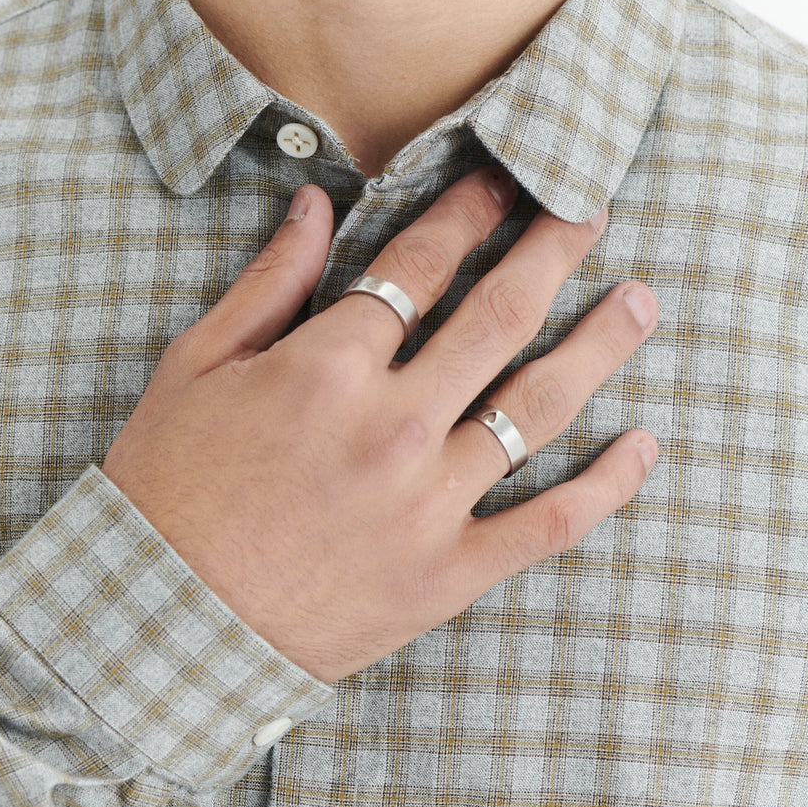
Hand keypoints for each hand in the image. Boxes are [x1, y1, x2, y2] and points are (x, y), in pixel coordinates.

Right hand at [101, 167, 658, 682]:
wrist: (163, 625)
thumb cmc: (166, 492)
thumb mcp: (193, 371)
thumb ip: (267, 285)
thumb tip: (316, 204)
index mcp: (327, 368)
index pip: (421, 265)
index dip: (471, 211)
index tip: (507, 181)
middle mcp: (393, 425)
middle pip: (501, 314)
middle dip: (555, 247)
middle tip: (593, 207)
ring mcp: (430, 503)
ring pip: (540, 406)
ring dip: (600, 344)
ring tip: (639, 303)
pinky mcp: (449, 573)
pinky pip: (550, 523)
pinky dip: (607, 486)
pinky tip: (644, 446)